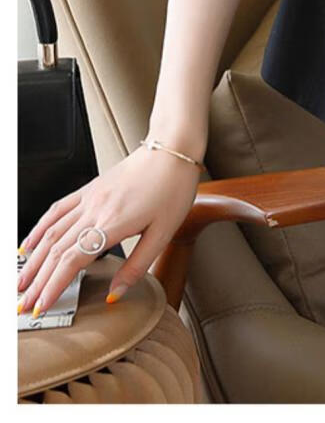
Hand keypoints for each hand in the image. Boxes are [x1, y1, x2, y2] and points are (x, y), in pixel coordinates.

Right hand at [17, 143, 202, 316]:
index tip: (42, 307)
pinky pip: (57, 209)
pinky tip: (29, 244)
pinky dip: (39, 228)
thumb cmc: (173, 186)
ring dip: (33, 260)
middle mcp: (95, 209)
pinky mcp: (89, 188)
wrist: (173, 149)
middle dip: (37, 281)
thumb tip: (115, 293)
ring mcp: (89, 198)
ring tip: (21, 282)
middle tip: (25, 304)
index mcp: (113, 223)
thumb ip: (138, 265)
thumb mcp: (164, 232)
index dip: (53, 287)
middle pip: (55, 251)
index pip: (72, 261)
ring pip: (51, 232)